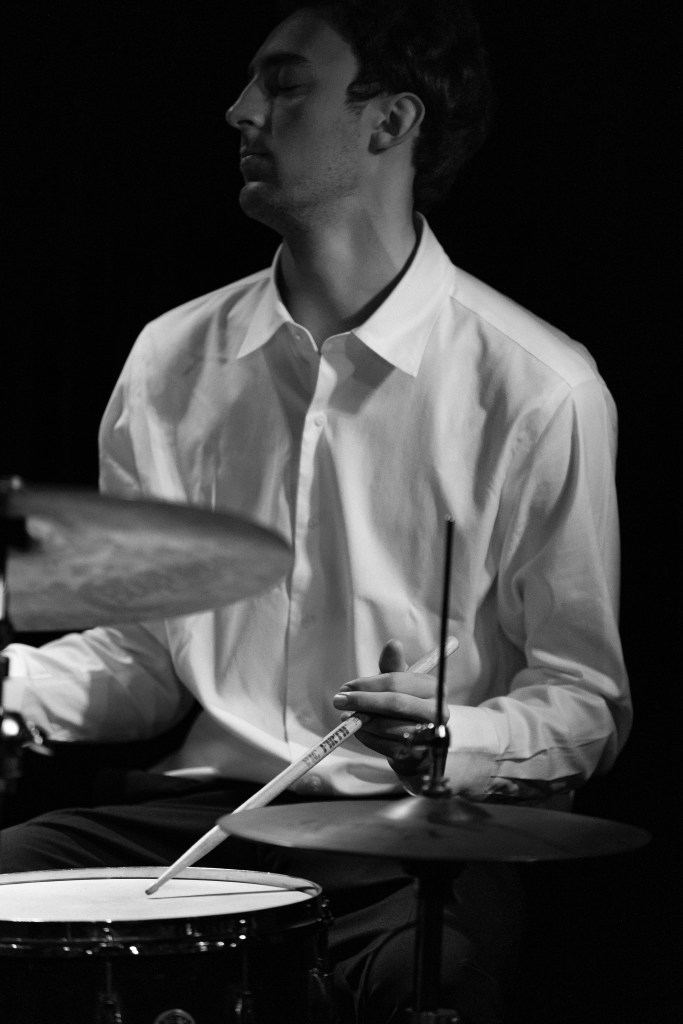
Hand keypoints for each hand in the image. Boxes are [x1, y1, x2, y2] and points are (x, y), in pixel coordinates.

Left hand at [332, 639, 448, 760]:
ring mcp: (431, 735)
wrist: (416, 744)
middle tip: (338, 701)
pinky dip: (369, 739)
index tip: (345, 687)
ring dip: (364, 722)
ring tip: (348, 718)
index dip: (367, 684)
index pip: (396, 682)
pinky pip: (388, 747)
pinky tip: (359, 731)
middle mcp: (438, 710)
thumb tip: (393, 644)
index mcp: (433, 687)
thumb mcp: (399, 684)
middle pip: (395, 704)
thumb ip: (393, 666)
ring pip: (390, 727)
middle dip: (363, 701)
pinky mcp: (420, 755)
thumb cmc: (404, 706)